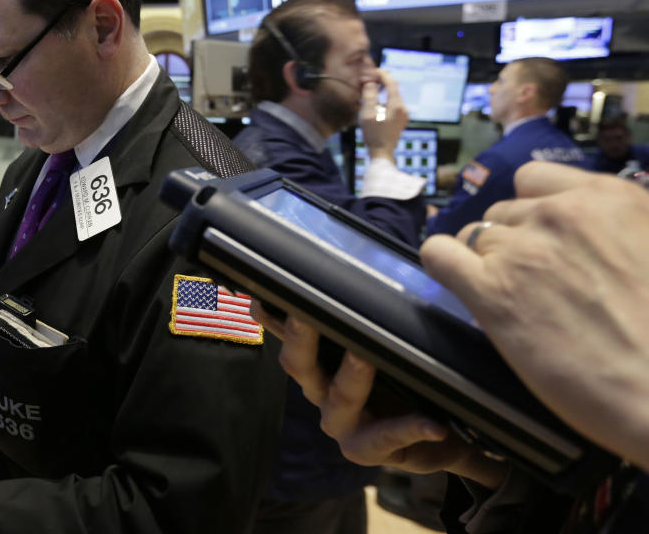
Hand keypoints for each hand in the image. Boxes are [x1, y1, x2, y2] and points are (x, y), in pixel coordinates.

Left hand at [251, 302, 504, 487]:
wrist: (390, 415)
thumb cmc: (422, 424)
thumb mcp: (441, 442)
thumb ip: (455, 444)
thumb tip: (475, 445)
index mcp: (367, 442)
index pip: (383, 438)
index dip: (405, 430)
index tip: (433, 424)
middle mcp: (336, 415)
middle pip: (335, 396)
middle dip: (350, 377)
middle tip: (364, 351)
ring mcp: (315, 385)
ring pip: (301, 366)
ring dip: (302, 340)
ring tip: (306, 310)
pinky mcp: (303, 357)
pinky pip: (279, 334)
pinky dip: (271, 316)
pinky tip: (263, 294)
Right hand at [360, 68, 407, 160]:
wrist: (382, 152)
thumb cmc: (374, 135)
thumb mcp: (368, 114)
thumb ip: (369, 96)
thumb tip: (370, 82)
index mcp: (396, 105)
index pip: (391, 83)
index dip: (382, 74)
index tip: (373, 71)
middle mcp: (403, 108)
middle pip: (393, 89)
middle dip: (381, 82)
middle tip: (369, 80)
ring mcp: (403, 114)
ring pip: (393, 96)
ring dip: (382, 91)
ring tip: (370, 91)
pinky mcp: (401, 119)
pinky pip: (393, 104)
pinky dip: (385, 99)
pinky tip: (375, 104)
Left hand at [421, 161, 648, 469]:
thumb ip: (613, 230)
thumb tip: (582, 239)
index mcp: (608, 196)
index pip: (534, 179)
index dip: (532, 211)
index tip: (544, 240)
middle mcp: (559, 211)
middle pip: (503, 212)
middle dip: (513, 241)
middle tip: (535, 283)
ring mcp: (521, 248)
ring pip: (473, 235)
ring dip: (485, 261)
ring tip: (513, 299)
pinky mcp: (490, 289)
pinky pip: (440, 254)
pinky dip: (442, 263)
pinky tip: (458, 282)